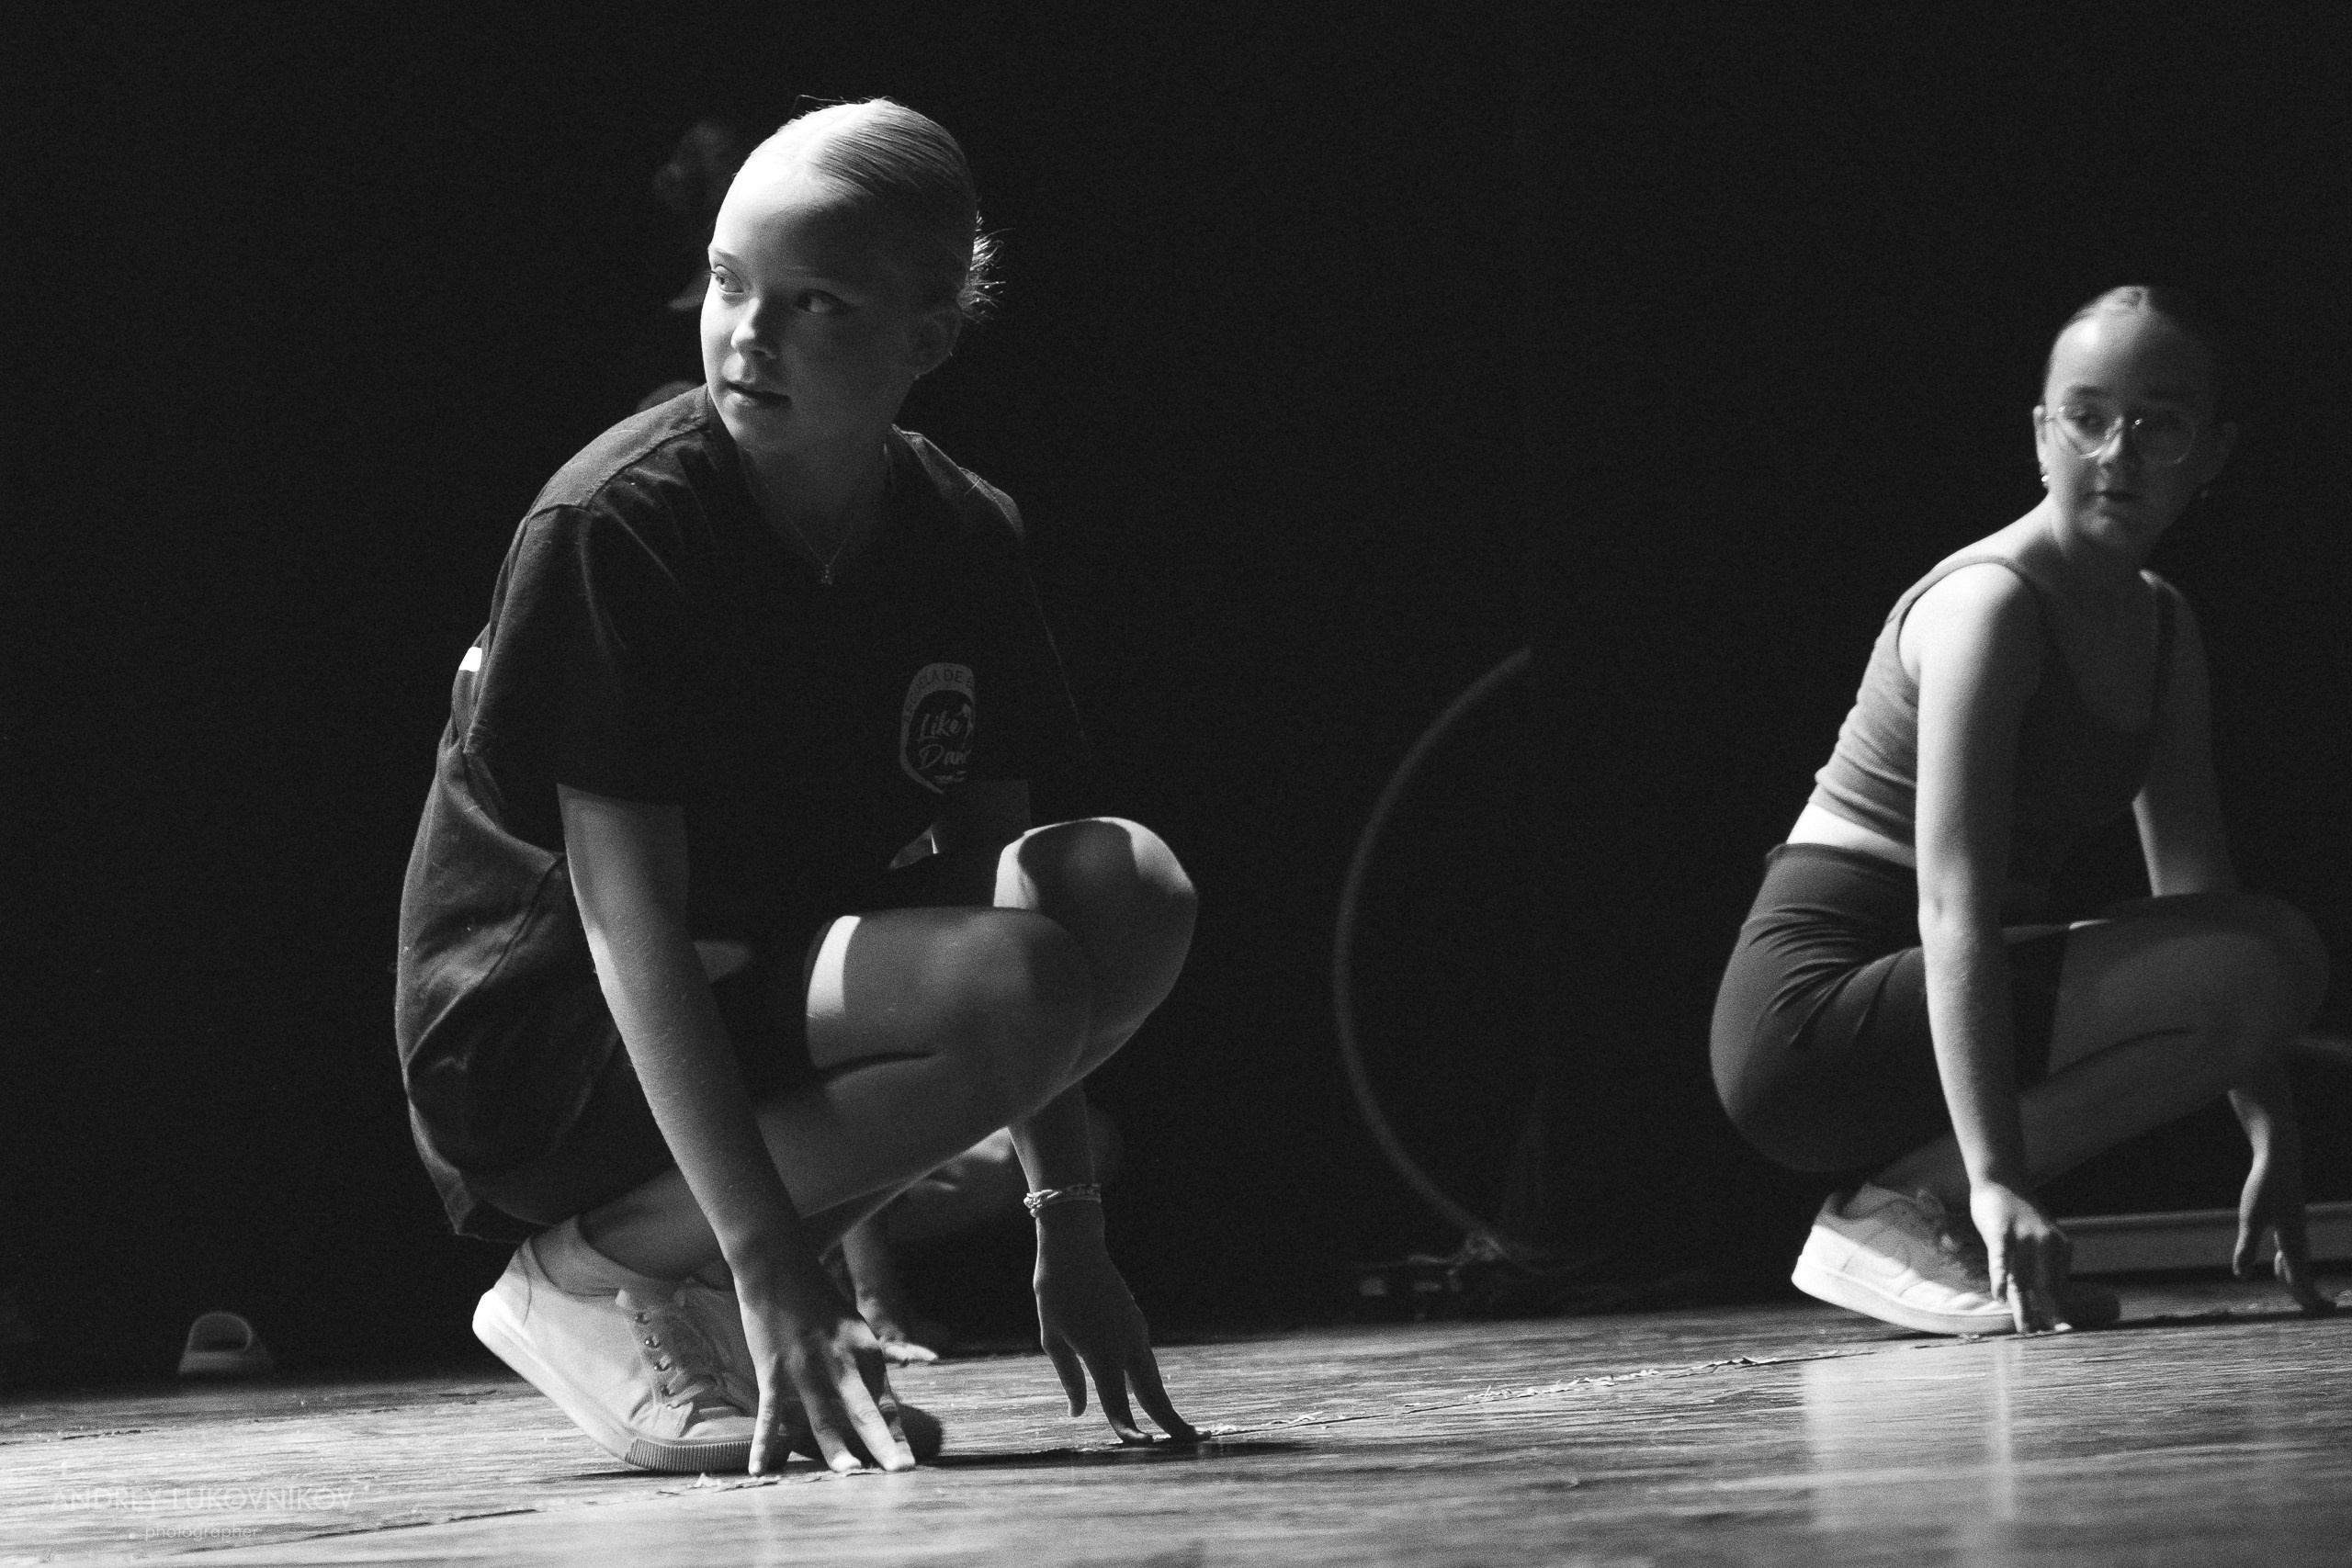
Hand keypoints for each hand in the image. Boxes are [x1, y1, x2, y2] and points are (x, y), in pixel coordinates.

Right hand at [738, 1255, 915, 1474]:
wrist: (777, 1263)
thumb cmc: (815, 1295)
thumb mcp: (850, 1326)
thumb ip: (861, 1361)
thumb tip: (871, 1394)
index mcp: (865, 1348)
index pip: (884, 1399)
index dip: (895, 1432)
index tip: (905, 1461)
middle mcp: (840, 1360)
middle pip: (865, 1410)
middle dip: (884, 1444)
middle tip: (900, 1472)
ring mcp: (805, 1367)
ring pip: (823, 1415)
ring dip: (835, 1448)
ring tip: (849, 1474)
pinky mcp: (774, 1370)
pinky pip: (769, 1414)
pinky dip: (763, 1443)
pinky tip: (759, 1468)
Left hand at [1033, 1211, 1195, 1443]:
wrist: (1074, 1247)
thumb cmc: (1055, 1292)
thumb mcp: (1052, 1338)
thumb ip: (1069, 1378)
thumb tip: (1077, 1412)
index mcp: (1102, 1352)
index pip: (1119, 1402)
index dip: (1129, 1430)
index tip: (1142, 1448)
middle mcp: (1125, 1344)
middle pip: (1154, 1392)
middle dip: (1173, 1421)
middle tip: (1195, 1442)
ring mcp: (1135, 1331)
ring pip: (1153, 1376)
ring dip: (1164, 1403)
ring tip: (1176, 1429)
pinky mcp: (1136, 1321)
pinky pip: (1143, 1358)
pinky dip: (1149, 1381)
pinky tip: (1148, 1393)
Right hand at [1969, 1179, 2070, 1333]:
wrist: (2002, 1179)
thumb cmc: (2019, 1212)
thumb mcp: (2040, 1236)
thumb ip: (2046, 1263)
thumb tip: (2051, 1296)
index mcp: (2059, 1247)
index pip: (2059, 1284)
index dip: (2059, 1308)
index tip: (2062, 1330)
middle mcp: (2045, 1243)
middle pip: (2045, 1286)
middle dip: (2049, 1313)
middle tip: (2053, 1338)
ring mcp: (2022, 1237)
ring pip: (2022, 1279)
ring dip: (2024, 1306)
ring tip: (2026, 1329)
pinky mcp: (2000, 1231)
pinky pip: (2000, 1259)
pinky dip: (1999, 1278)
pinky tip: (1998, 1296)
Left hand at [2235, 1144, 2337, 1315]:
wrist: (2279, 1159)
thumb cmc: (2264, 1187)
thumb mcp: (2250, 1218)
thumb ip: (2246, 1248)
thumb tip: (2241, 1276)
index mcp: (2290, 1241)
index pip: (2301, 1276)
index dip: (2307, 1295)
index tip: (2318, 1310)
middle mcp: (2297, 1237)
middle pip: (2303, 1271)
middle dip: (2307, 1291)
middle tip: (2317, 1309)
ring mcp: (2296, 1228)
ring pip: (2298, 1260)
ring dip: (2296, 1277)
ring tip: (2297, 1293)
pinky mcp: (2290, 1219)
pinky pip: (2292, 1248)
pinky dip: (2289, 1262)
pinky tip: (2278, 1261)